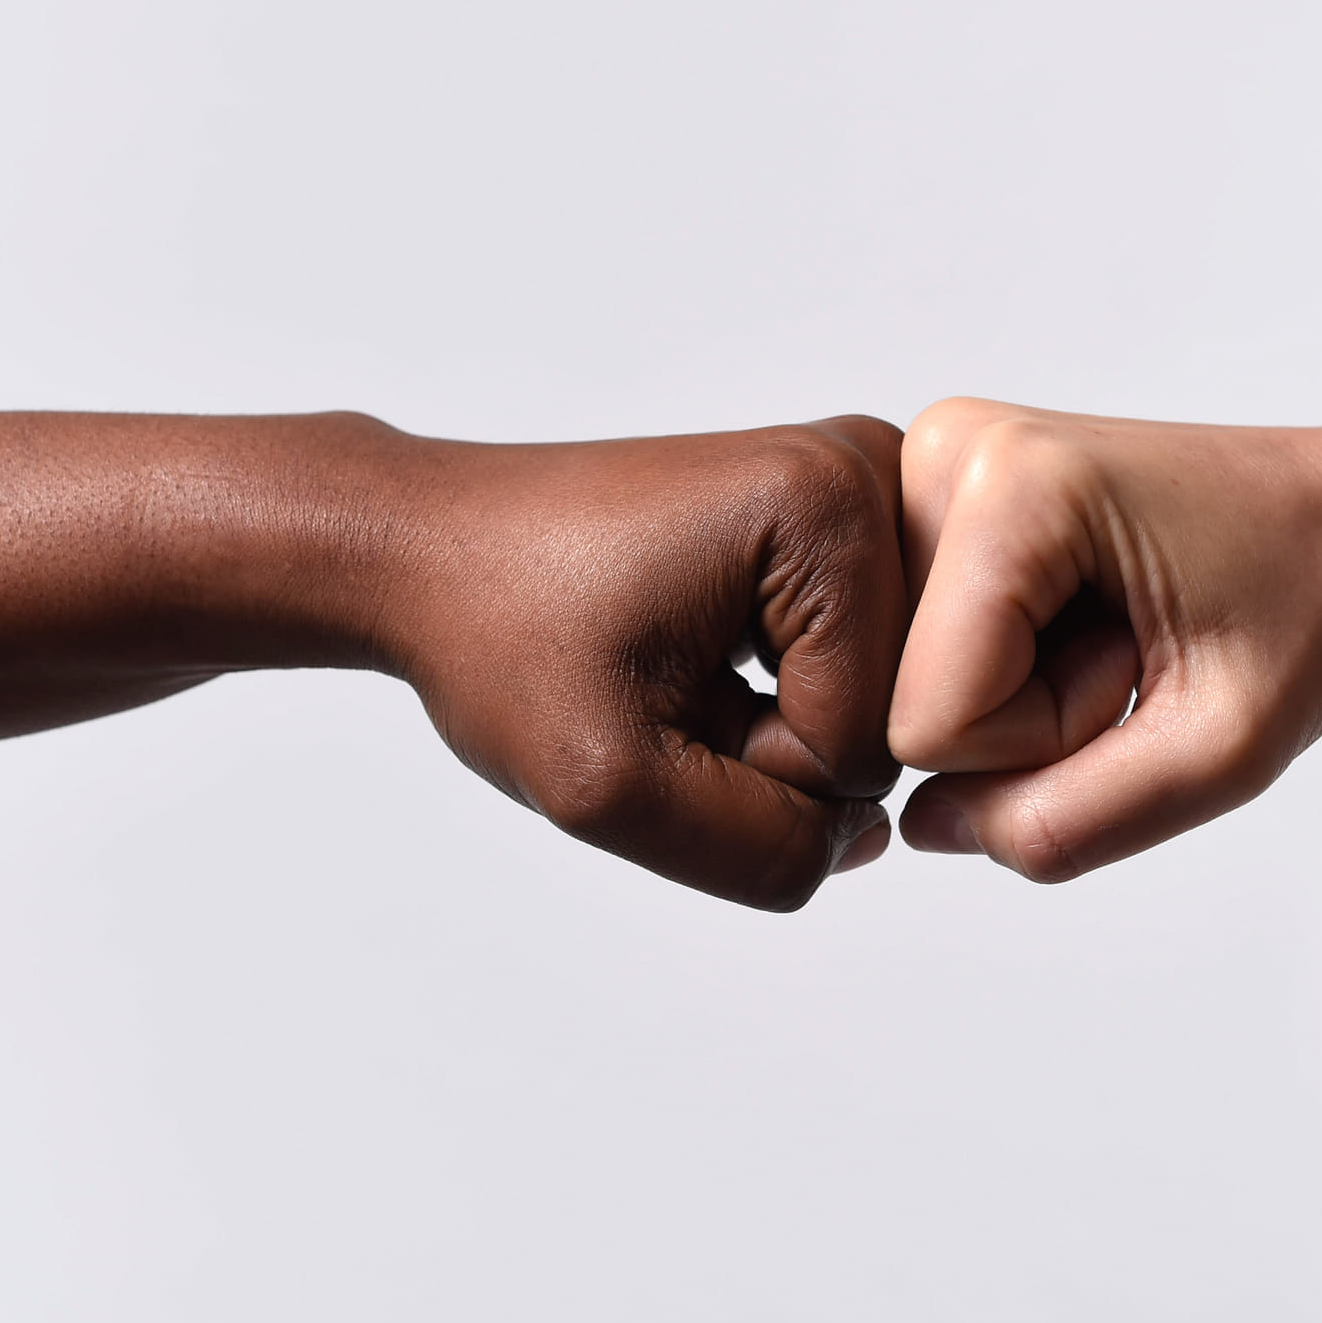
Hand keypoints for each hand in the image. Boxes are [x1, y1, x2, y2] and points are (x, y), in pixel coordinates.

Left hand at [378, 416, 906, 910]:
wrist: (430, 547)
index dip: (755, 769)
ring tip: (678, 666)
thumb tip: (872, 838)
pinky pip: (862, 663)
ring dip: (775, 723)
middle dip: (776, 747)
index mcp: (830, 505)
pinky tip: (706, 648)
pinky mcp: (843, 511)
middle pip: (892, 715)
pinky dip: (781, 691)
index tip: (655, 700)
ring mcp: (863, 483)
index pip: (868, 745)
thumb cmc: (495, 635)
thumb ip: (763, 853)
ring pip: (878, 698)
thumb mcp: (609, 786)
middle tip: (664, 688)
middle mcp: (870, 469)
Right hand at [888, 398, 1321, 881]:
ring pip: (912, 681)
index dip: (1048, 743)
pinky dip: (1010, 665)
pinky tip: (1085, 616)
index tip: (1145, 665)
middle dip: (1027, 718)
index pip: (930, 726)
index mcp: (1009, 480)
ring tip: (1118, 628)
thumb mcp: (1219, 755)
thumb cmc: (1316, 605)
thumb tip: (924, 826)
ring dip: (1021, 694)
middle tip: (1136, 648)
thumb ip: (1064, 823)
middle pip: (908, 701)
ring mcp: (935, 466)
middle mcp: (948, 450)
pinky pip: (929, 650)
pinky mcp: (944, 495)